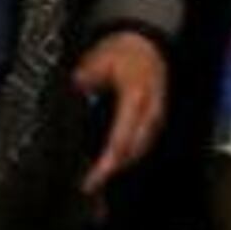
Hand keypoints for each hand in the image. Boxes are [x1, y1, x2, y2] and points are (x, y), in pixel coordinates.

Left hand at [74, 29, 168, 196]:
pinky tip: (113, 164)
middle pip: (132, 152)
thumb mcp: (99, 59)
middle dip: (110, 172)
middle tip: (89, 185)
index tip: (90, 180)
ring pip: (139, 152)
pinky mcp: (155, 121)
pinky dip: (127, 157)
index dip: (105, 165)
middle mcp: (150, 111)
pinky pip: (143, 145)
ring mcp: (156, 117)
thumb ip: (85, 78)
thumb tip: (74, 90)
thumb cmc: (124, 51)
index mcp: (136, 97)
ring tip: (98, 180)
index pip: (120, 140)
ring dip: (120, 167)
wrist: (146, 44)